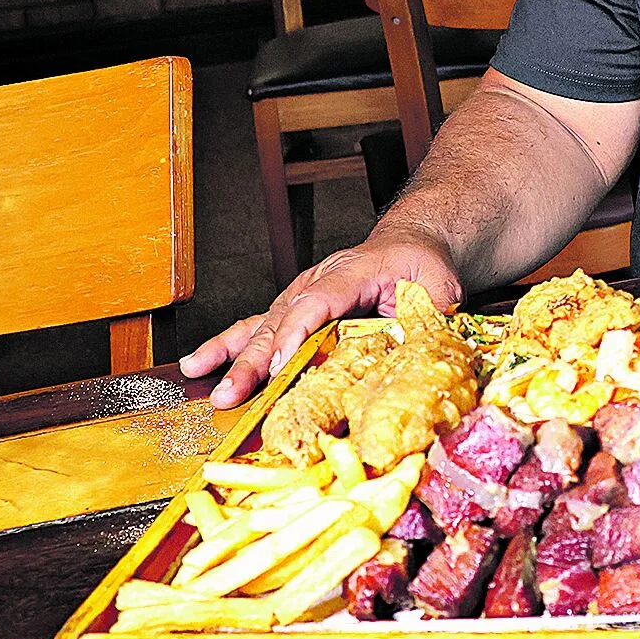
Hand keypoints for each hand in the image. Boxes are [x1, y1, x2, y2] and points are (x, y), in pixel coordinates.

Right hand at [180, 228, 462, 408]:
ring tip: (202, 379)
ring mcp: (302, 295)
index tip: (281, 364)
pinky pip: (260, 328)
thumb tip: (418, 356)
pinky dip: (230, 348)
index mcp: (353, 272)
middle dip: (254, 360)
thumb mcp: (439, 287)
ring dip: (232, 356)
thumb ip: (427, 320)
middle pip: (281, 320)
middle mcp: (319, 281)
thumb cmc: (423, 265)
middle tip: (232, 393)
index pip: (318, 302)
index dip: (296, 334)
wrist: (411, 244)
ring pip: (262, 325)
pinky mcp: (296, 310)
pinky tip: (200, 366)